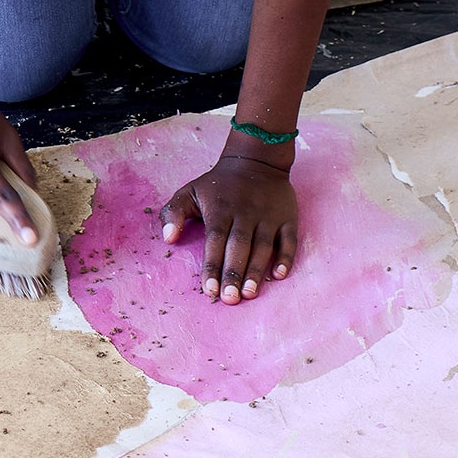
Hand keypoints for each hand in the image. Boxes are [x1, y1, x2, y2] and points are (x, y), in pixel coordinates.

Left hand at [161, 150, 297, 303]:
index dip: (212, 266)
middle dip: (233, 273)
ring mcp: (268, 216)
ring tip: (249, 293)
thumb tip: (168, 238)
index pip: (215, 241)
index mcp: (220, 210)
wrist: (256, 159)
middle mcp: (245, 214)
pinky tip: (279, 275)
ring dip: (256, 271)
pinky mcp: (287, 217)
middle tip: (230, 298)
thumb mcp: (190, 191)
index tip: (208, 290)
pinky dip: (286, 257)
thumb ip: (173, 213)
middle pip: (239, 247)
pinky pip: (289, 239)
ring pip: (263, 246)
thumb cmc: (218, 184)